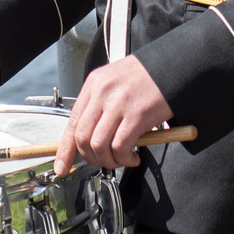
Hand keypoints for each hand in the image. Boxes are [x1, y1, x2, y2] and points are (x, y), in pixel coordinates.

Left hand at [57, 55, 173, 176]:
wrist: (171, 66)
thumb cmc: (145, 76)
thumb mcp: (114, 82)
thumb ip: (99, 105)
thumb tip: (89, 136)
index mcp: (93, 85)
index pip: (71, 123)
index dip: (65, 150)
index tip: (62, 167)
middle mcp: (102, 94)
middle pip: (82, 138)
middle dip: (91, 158)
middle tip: (103, 161)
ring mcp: (118, 104)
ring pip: (99, 146)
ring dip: (109, 160)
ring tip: (122, 159)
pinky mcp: (136, 115)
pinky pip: (120, 147)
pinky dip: (125, 158)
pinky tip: (133, 156)